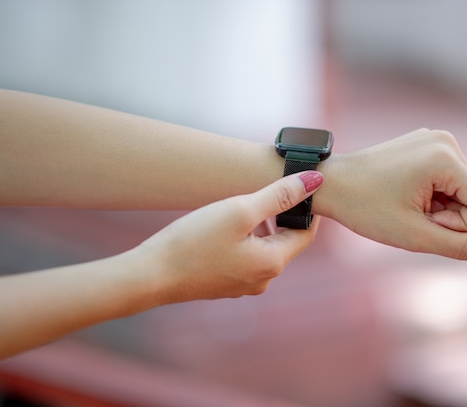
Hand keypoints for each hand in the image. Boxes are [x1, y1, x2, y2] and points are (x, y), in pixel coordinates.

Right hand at [136, 171, 323, 302]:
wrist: (150, 275)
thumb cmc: (194, 241)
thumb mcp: (240, 210)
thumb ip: (279, 196)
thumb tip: (315, 181)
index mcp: (273, 263)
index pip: (306, 233)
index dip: (307, 207)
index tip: (300, 185)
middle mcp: (263, 279)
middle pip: (286, 240)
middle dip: (284, 214)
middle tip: (271, 187)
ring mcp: (243, 284)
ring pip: (265, 248)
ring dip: (263, 225)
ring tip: (246, 202)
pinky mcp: (224, 282)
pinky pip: (247, 256)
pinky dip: (246, 237)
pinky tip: (227, 224)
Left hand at [319, 129, 466, 259]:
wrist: (331, 184)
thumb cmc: (366, 209)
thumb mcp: (416, 236)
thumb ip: (461, 246)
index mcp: (446, 157)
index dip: (460, 225)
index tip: (423, 221)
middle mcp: (446, 140)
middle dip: (449, 215)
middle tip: (410, 213)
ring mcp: (435, 138)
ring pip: (463, 189)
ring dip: (440, 206)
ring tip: (406, 204)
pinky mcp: (426, 143)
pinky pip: (448, 178)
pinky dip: (432, 194)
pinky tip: (405, 193)